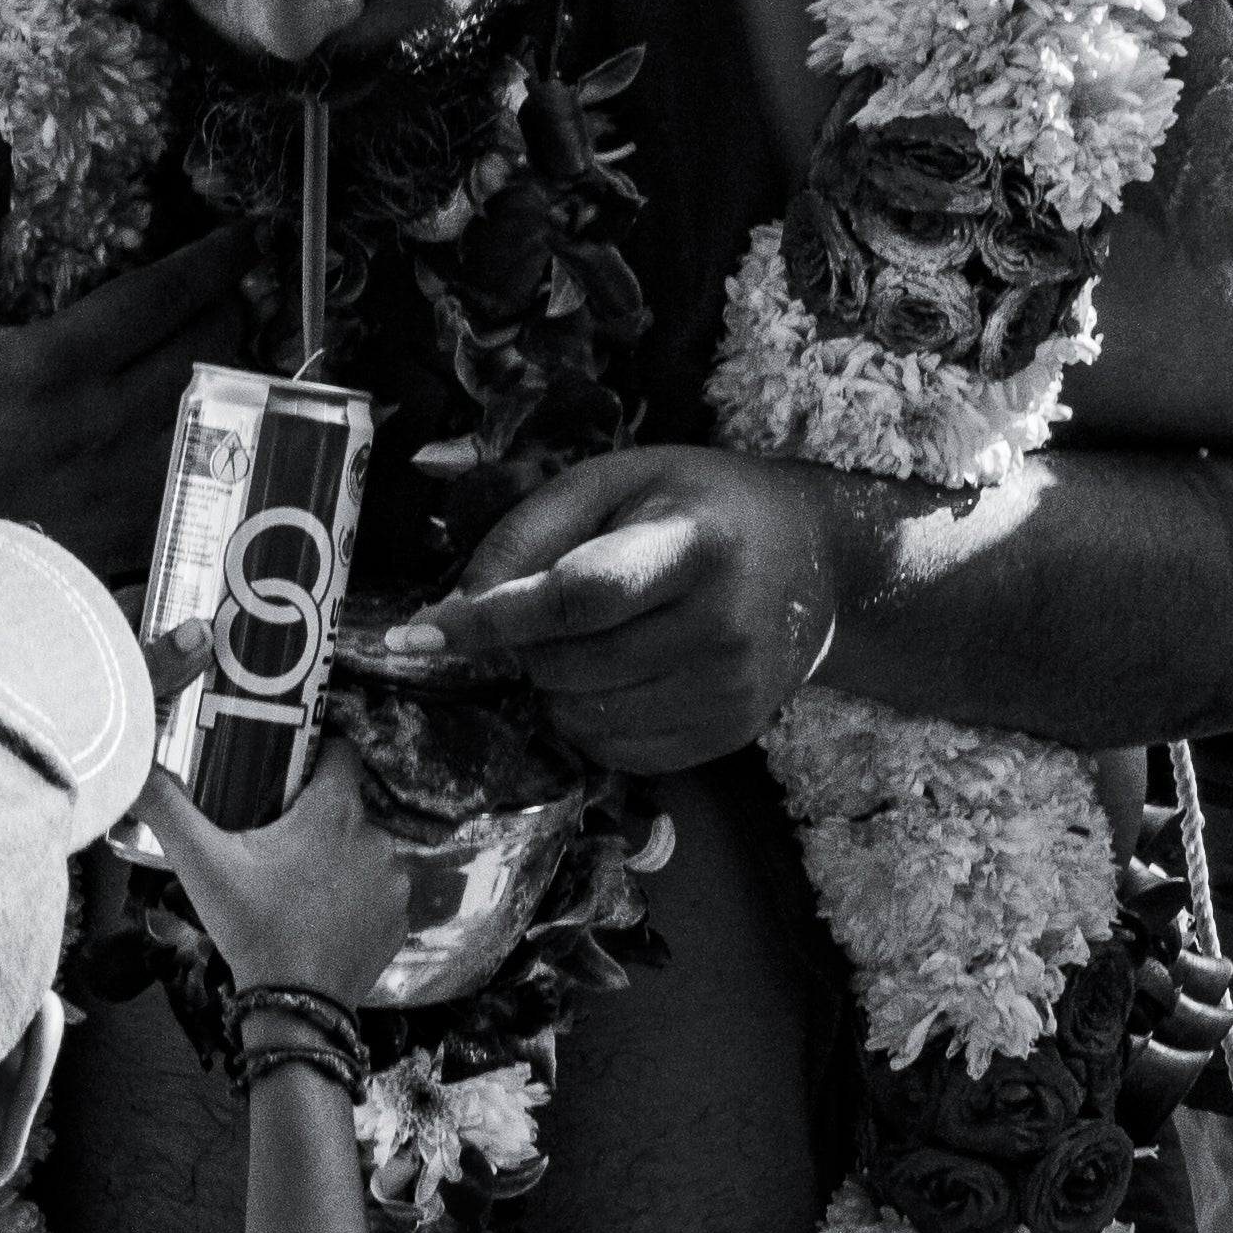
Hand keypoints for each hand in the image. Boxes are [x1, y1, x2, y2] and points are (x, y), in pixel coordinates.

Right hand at [0, 110, 249, 578]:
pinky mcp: (132, 536)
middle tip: (228, 289)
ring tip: (225, 345)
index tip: (249, 233)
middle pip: (211, 349)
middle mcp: (100, 428)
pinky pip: (211, 476)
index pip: (166, 296)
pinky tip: (214, 415)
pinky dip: (226, 439)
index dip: (219, 258)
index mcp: (50, 364)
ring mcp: (123, 490)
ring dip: (236, 370)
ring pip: (224, 412)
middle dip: (232, 308)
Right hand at [135, 739, 413, 1008]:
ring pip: (362, 849)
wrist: (295, 1005)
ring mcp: (393, 879)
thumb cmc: (253, 927)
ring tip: (298, 884)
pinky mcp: (399, 917)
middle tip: (276, 841)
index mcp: (336, 811)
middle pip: (346, 806)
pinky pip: (378, 891)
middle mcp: (376, 837)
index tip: (287, 772)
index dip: (315, 753)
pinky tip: (323, 914)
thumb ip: (167, 808)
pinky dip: (356, 897)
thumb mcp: (202, 864)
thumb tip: (135, 769)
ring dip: (338, 858)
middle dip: (316, 816)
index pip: (341, 751)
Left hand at [393, 447, 845, 772]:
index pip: (577, 597)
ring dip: (555, 682)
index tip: (417, 634)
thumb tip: (453, 608)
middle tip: (556, 606)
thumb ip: (529, 532)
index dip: (492, 619)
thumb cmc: (697, 505)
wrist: (815, 560)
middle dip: (528, 642)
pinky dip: (589, 716)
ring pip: (581, 716)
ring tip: (597, 635)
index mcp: (693, 545)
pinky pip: (614, 751)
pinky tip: (622, 671)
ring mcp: (729, 690)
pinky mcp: (729, 734)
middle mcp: (721, 626)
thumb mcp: (616, 481)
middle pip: (567, 663)